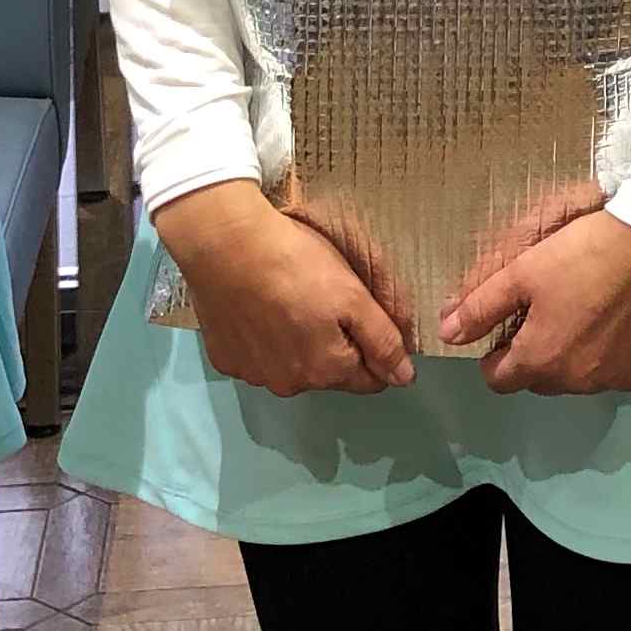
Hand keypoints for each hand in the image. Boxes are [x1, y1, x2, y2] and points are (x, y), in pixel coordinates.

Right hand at [157, 180, 415, 395]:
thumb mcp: (354, 297)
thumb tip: (405, 378)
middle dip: (337, 344)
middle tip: (325, 299)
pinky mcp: (225, 359)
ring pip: (292, 367)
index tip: (364, 316)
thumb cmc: (297, 264)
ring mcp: (253, 375)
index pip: (370, 380)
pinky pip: (258, 357)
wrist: (226, 245)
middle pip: (330, 373)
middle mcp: (289, 385)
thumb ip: (383, 341)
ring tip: (290, 299)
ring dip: (299, 343)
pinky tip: (260, 307)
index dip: (376, 350)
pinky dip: (264, 339)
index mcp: (326, 371)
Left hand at [443, 207, 630, 394]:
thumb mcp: (523, 272)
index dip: (495, 357)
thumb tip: (446, 335)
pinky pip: (618, 373)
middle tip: (550, 315)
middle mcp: (577, 382)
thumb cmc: (585, 253)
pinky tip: (621, 322)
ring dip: (576, 359)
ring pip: (581, 379)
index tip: (507, 331)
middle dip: (536, 356)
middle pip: (541, 381)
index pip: (500, 381)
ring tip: (587, 315)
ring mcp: (617, 380)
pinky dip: (614, 356)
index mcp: (541, 360)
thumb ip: (482, 308)